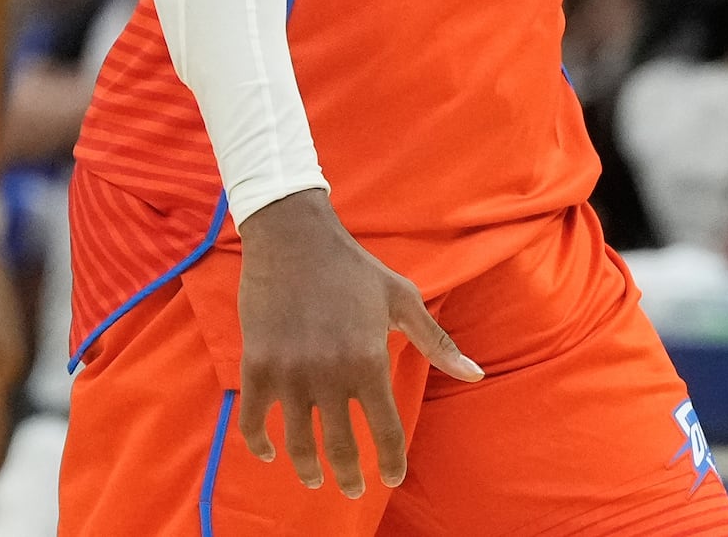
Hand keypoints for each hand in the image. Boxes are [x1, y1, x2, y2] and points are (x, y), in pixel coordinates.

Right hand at [235, 190, 482, 495]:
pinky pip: (252, 421)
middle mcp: (329, 374)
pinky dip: (258, 445)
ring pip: (296, 443)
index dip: (390, 461)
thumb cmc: (355, 268)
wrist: (294, 238)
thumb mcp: (403, 299)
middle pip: (340, 447)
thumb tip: (475, 375)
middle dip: (348, 476)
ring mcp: (288, 373)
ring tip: (315, 478)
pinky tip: (271, 453)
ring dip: (307, 469)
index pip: (385, 429)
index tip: (392, 478)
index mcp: (369, 360)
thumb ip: (437, 343)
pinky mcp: (255, 366)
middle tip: (351, 490)